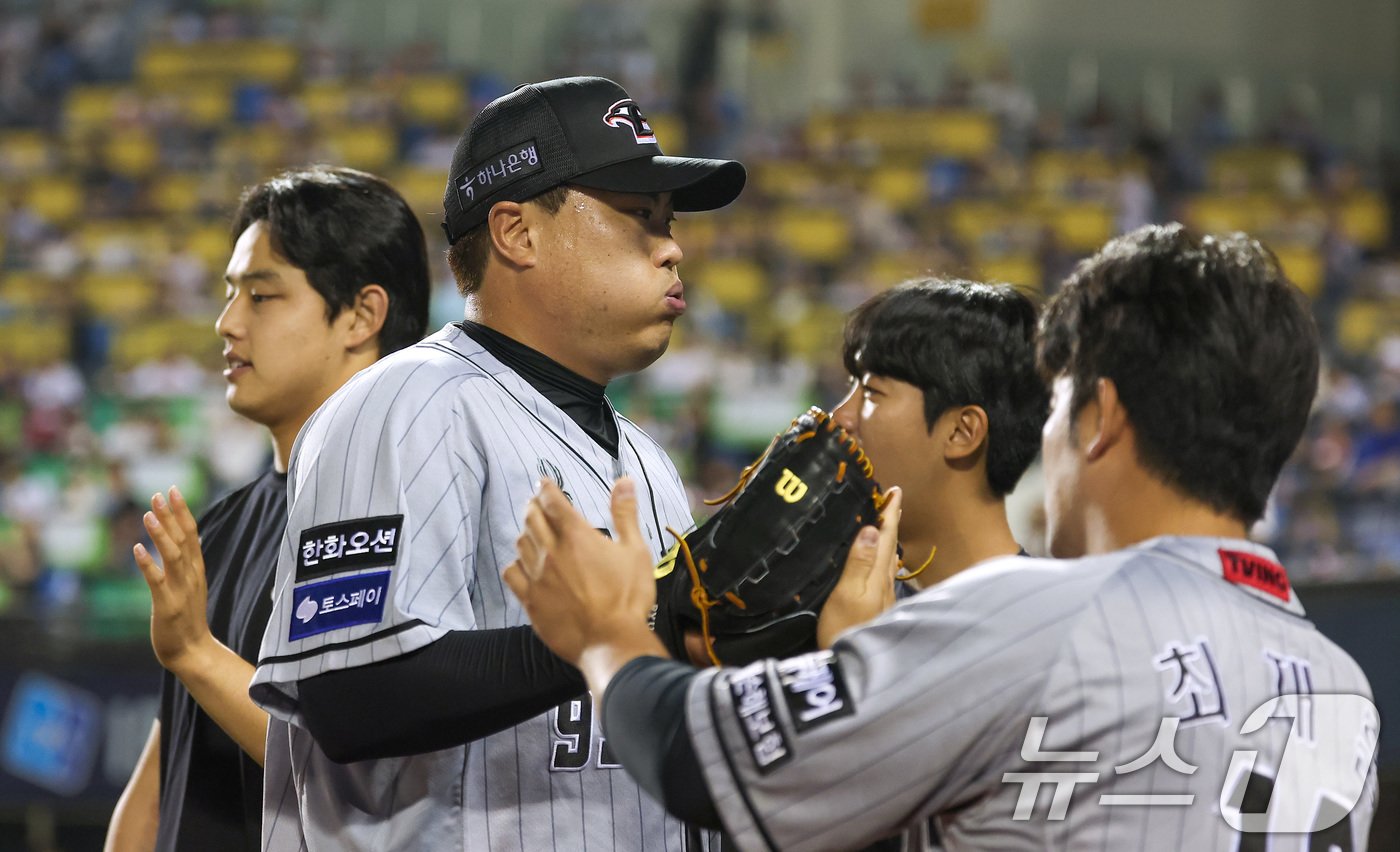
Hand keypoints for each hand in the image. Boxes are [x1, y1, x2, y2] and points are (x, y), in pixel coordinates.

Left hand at [133, 487, 214, 674]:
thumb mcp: (189, 585)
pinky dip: (148, 564)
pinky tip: (137, 549)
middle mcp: (191, 575)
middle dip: (172, 515)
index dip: (182, 512)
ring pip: (173, 556)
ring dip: (161, 534)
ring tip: (148, 514)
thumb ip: (185, 563)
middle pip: (184, 539)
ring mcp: (181, 590)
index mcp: (196, 569)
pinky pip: (157, 581)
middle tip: (159, 493)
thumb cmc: (187, 619)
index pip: (191, 534)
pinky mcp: (168, 605)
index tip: (173, 490)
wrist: (193, 651)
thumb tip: (179, 540)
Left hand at [504, 478, 662, 666]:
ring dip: (526, 532)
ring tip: (532, 531)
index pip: (552, 502)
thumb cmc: (627, 597)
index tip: (543, 483)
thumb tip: (623, 481)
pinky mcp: (531, 600)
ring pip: (521, 544)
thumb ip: (625, 514)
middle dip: (533, 506)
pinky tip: (522, 564)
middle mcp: (552, 552)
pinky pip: (512, 573)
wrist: (611, 641)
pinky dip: (516, 563)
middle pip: (531, 518)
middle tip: (536, 503)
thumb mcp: (635, 550)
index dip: (546, 488)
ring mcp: (538, 577)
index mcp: (576, 536)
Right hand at [816, 487, 902, 648]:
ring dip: (886, 539)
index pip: (886, 537)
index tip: (895, 490)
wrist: (853, 671)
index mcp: (877, 575)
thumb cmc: (844, 630)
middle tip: (892, 501)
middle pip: (890, 546)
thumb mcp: (847, 594)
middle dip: (891, 523)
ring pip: (887, 560)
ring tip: (884, 525)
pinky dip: (880, 558)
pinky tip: (878, 563)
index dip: (890, 514)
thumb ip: (858, 562)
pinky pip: (881, 574)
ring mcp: (882, 598)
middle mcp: (884, 584)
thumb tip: (871, 528)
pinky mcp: (875, 609)